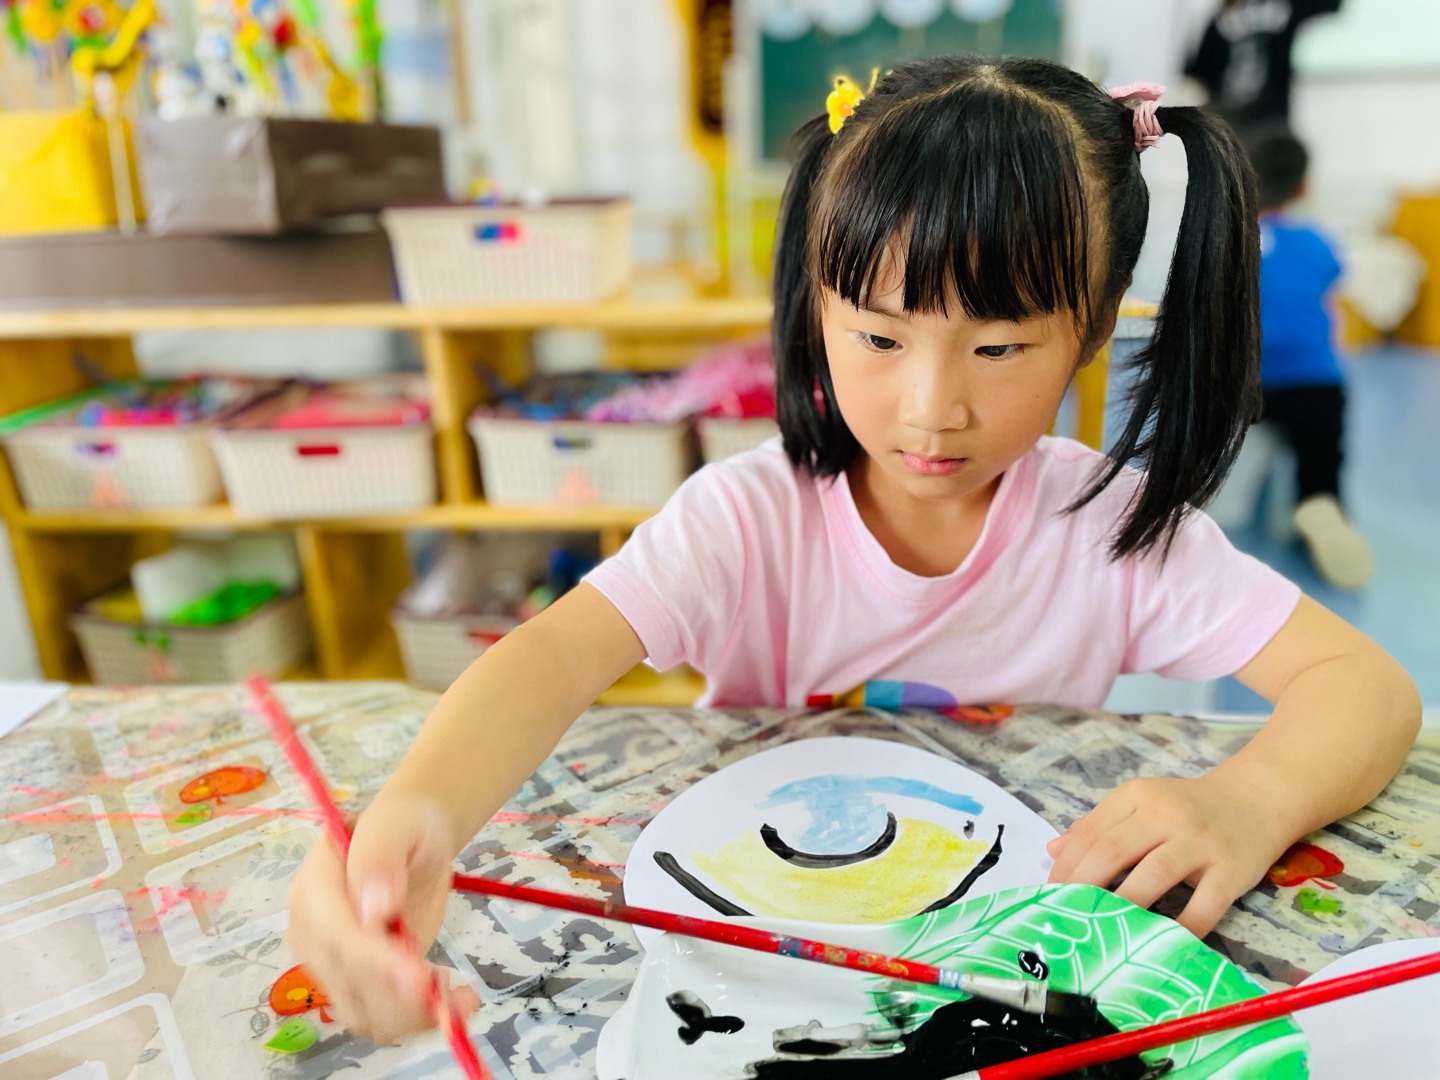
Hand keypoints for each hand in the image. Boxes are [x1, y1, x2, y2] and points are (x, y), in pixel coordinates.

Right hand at [285, 795, 478, 1043]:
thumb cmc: (402, 825)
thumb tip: (376, 909)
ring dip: (413, 1017)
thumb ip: (381, 857)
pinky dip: (413, 1020)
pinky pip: (376, 1018)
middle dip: (403, 997)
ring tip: (462, 996)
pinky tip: (450, 1001)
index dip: (376, 960)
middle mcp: (312, 932)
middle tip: (461, 993)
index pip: (338, 934)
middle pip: (349, 983)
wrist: (410, 840)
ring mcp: (330, 963)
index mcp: (314, 886)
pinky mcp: (354, 983)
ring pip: (362, 1013)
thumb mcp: (397, 824)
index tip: (420, 977)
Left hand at [1045, 774, 1291, 937]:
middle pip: (1114, 850)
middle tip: (1068, 917)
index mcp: (1138, 795)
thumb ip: (1097, 826)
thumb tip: (1053, 852)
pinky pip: (1203, 906)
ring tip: (1104, 930)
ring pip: (1154, 875)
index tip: (1050, 895)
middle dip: (1084, 887)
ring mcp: (1200, 842)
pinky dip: (1180, 928)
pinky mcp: (1231, 870)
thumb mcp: (1139, 804)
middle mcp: (1167, 813)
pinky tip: (1161, 943)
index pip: (1091, 832)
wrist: (1254, 801)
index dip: (1067, 867)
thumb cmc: (1186, 808)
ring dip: (1125, 906)